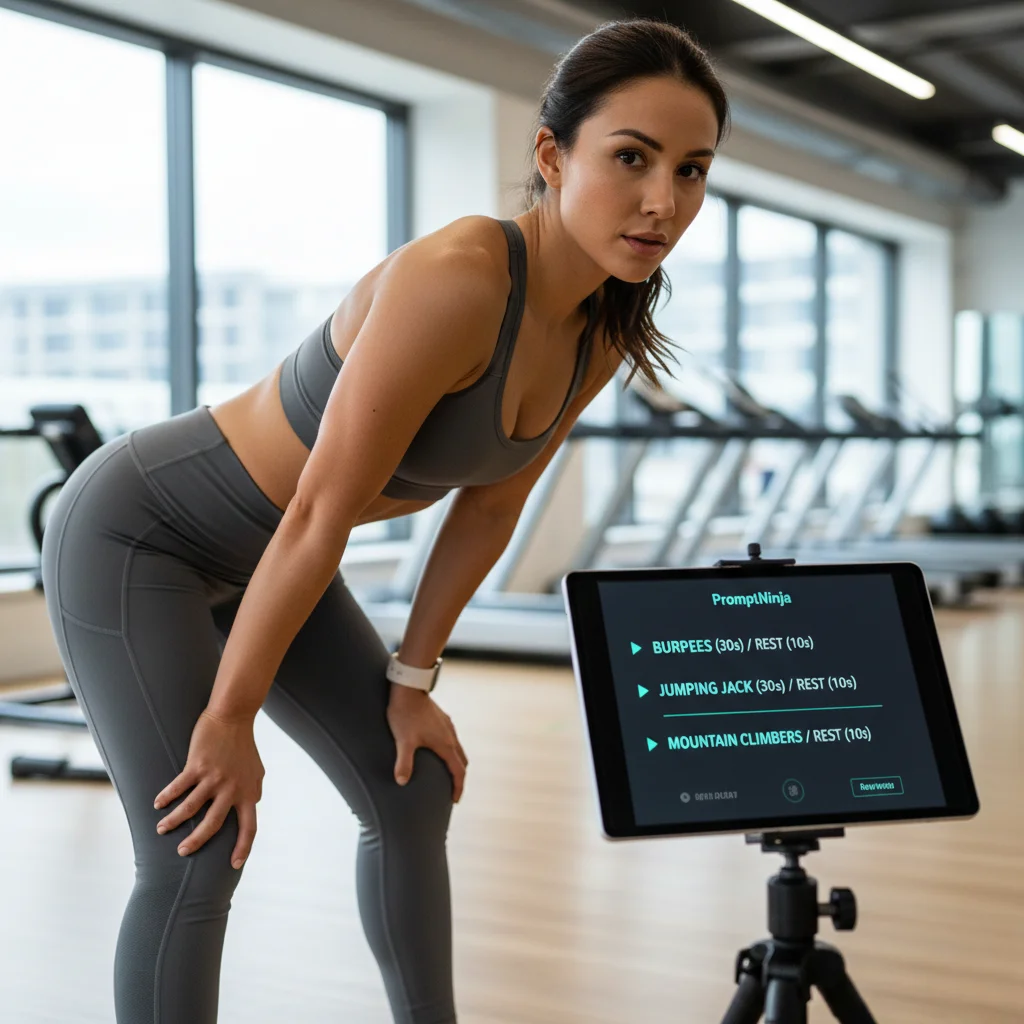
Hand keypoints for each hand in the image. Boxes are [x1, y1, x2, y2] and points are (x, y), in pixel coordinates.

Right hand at [153, 708, 264, 868]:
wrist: (233, 717)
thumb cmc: (243, 745)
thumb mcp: (256, 771)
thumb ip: (252, 791)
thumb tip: (252, 806)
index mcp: (248, 793)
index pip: (250, 827)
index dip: (244, 848)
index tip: (235, 866)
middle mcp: (232, 789)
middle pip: (213, 825)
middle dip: (196, 841)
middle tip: (183, 852)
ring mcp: (214, 777)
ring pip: (190, 809)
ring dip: (173, 822)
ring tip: (161, 829)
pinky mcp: (197, 765)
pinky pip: (178, 788)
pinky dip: (166, 798)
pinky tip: (157, 804)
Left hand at [386, 685, 467, 801]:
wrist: (409, 687)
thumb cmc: (405, 714)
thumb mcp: (403, 741)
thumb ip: (404, 762)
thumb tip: (401, 782)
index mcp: (445, 745)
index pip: (458, 771)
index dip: (458, 788)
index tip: (455, 800)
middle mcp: (450, 736)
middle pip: (462, 761)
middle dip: (459, 777)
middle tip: (452, 789)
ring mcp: (447, 726)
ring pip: (457, 749)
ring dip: (455, 763)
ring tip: (446, 772)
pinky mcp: (442, 718)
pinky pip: (451, 739)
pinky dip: (450, 751)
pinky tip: (437, 749)